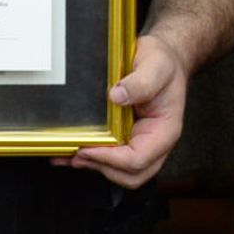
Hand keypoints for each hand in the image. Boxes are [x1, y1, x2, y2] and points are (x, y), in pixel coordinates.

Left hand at [65, 32, 187, 186]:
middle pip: (130, 174)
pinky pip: (110, 158)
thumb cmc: (164, 64)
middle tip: (77, 154)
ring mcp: (140, 143)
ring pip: (118, 172)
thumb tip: (117, 96)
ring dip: (93, 166)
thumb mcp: (156, 67)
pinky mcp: (126, 139)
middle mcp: (154, 143)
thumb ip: (140, 83)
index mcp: (165, 131)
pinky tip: (70, 153)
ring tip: (68, 156)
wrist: (165, 59)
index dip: (111, 158)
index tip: (89, 148)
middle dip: (102, 167)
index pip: (139, 159)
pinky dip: (89, 159)